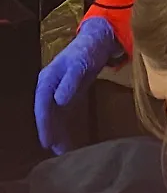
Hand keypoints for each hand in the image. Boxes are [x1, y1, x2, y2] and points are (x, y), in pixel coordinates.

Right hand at [34, 17, 119, 154]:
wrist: (98, 40)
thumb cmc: (86, 50)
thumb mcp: (79, 64)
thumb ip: (70, 82)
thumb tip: (58, 100)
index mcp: (47, 80)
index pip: (42, 106)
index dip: (44, 124)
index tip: (47, 141)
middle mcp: (49, 88)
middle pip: (47, 114)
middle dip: (51, 133)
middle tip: (57, 152)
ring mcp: (59, 92)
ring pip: (55, 117)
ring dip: (58, 133)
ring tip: (63, 152)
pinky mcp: (69, 95)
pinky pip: (64, 114)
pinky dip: (66, 127)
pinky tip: (70, 140)